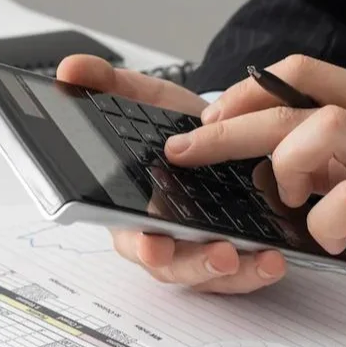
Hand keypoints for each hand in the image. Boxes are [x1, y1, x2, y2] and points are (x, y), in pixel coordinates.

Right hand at [57, 55, 289, 292]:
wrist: (219, 132)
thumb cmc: (173, 128)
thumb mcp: (140, 98)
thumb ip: (106, 84)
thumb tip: (69, 70)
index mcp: (128, 207)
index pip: (127, 235)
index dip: (138, 244)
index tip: (151, 246)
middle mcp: (160, 236)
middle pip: (169, 266)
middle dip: (194, 264)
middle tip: (221, 254)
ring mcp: (195, 250)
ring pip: (207, 277)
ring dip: (234, 275)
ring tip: (263, 260)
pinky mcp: (230, 254)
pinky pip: (241, 276)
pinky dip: (258, 271)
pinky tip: (276, 259)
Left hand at [166, 55, 345, 281]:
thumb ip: (345, 151)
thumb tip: (282, 158)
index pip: (303, 72)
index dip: (246, 88)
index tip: (212, 112)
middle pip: (290, 104)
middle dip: (225, 126)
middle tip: (186, 149)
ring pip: (318, 130)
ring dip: (281, 164)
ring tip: (282, 195)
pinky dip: (321, 221)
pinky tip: (326, 237)